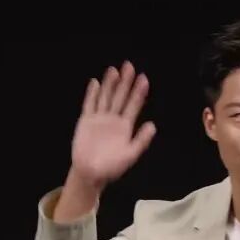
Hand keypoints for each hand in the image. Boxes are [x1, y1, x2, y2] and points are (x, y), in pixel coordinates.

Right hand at [70, 61, 155, 188]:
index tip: (144, 78)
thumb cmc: (111, 168)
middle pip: (120, 97)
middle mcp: (113, 119)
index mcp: (125, 127)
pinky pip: (89, 105)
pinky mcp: (86, 121)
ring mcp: (99, 119)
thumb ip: (141, 141)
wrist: (90, 174)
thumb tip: (153, 125)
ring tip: (114, 70)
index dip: (138, 92)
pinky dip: (92, 94)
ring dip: (109, 84)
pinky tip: (95, 82)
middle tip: (129, 66)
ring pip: (105, 98)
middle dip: (125, 82)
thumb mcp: (130, 155)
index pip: (133, 105)